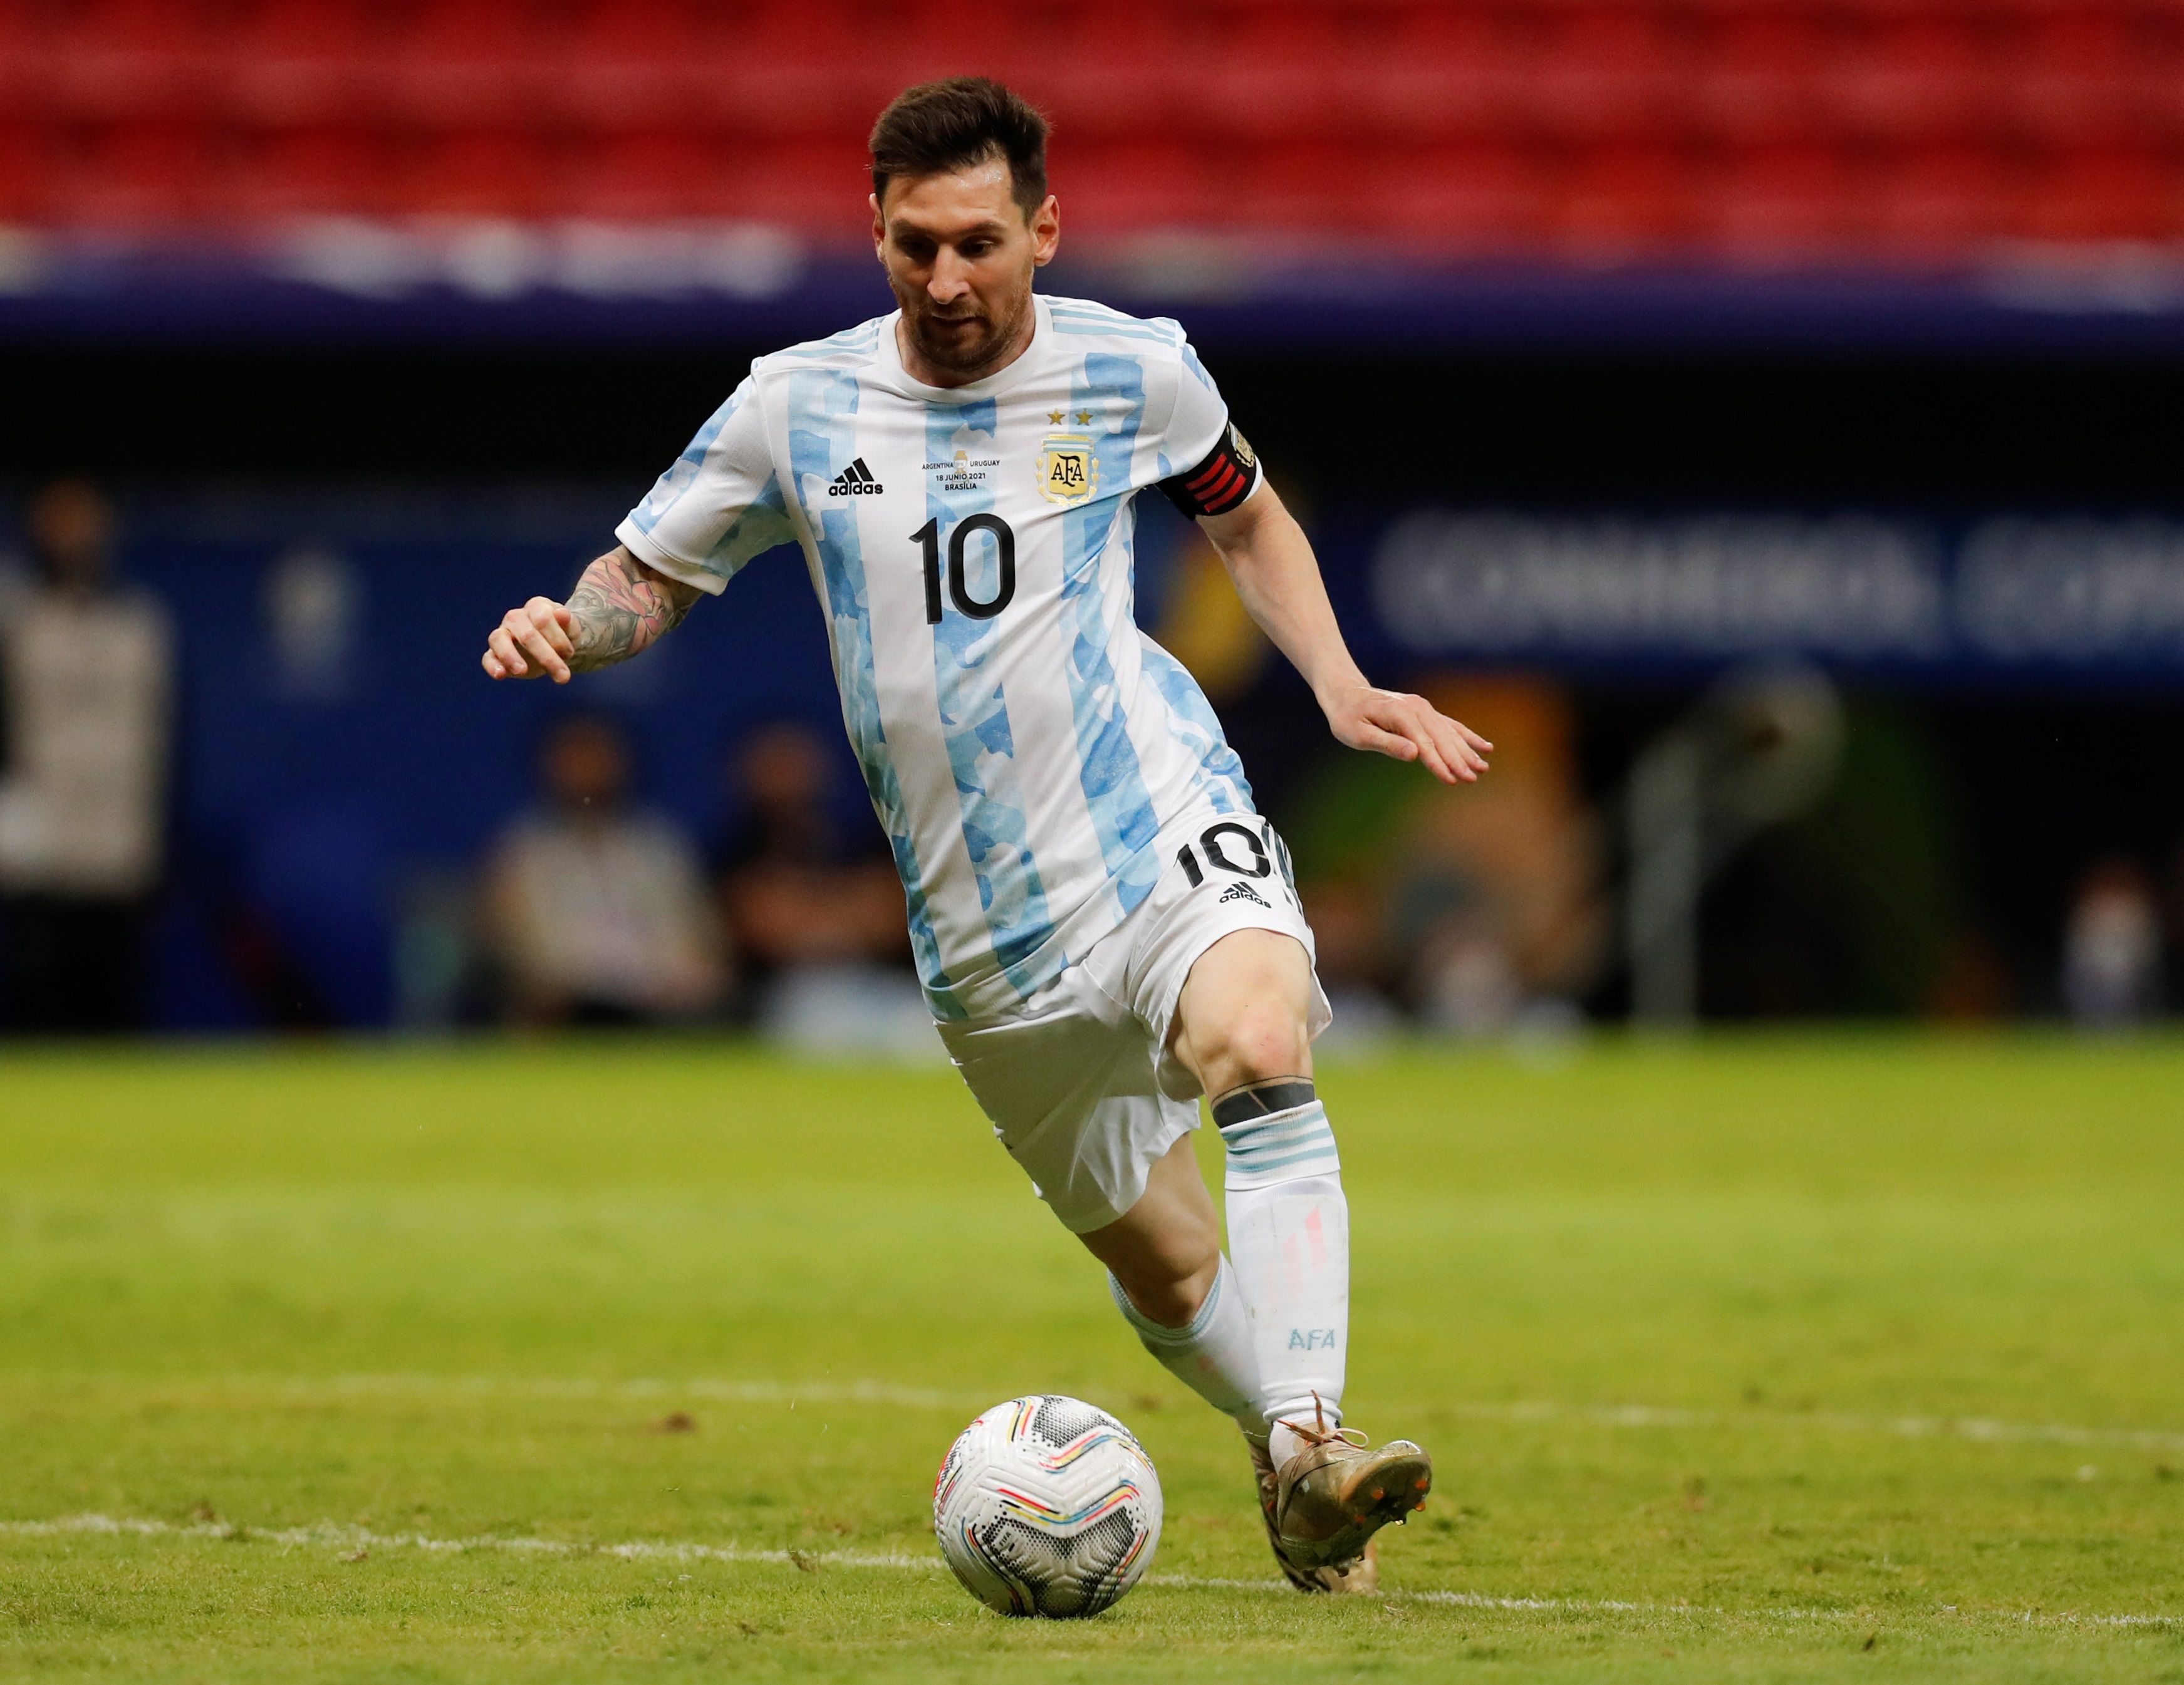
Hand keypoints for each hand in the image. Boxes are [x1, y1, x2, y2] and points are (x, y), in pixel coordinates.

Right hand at [482, 596, 575, 682]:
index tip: (569, 654)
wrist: (556, 647)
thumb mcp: (572, 630)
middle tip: (563, 677)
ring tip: (522, 671)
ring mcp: (502, 634)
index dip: (558, 639)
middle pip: (526, 634)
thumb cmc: (564, 636)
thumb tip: (562, 613)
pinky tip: (500, 675)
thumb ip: (568, 622)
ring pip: (498, 639)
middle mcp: (516, 617)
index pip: (543, 619)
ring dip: (510, 656)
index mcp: (536, 607)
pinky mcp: (495, 653)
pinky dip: (492, 666)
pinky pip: (487, 658)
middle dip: (546, 657)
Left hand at [1322, 684, 1492, 783]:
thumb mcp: (1358, 734)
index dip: (1438, 763)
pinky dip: (1467, 737)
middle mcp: (1416, 708)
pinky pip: (1450, 726)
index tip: (1451, 780)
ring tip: (1483, 769)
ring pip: (1450, 732)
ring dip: (1467, 751)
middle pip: (1442, 737)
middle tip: (1472, 779)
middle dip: (1458, 759)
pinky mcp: (1424, 712)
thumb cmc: (1347, 717)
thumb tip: (1414, 754)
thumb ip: (1386, 743)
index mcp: (1400, 714)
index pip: (1424, 743)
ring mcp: (1422, 708)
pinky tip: (1484, 747)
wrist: (1345, 693)